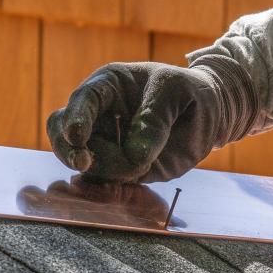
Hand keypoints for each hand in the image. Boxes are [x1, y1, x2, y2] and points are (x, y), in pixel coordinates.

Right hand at [46, 58, 254, 183]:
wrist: (209, 114)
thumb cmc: (190, 92)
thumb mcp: (178, 92)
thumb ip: (156, 118)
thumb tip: (133, 155)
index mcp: (108, 86)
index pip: (83, 100)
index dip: (75, 117)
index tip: (77, 136)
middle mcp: (99, 115)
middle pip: (63, 131)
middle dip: (68, 149)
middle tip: (84, 163)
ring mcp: (106, 143)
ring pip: (82, 161)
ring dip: (105, 170)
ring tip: (143, 165)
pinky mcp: (118, 168)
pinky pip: (101, 181)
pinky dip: (109, 186)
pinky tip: (130, 179)